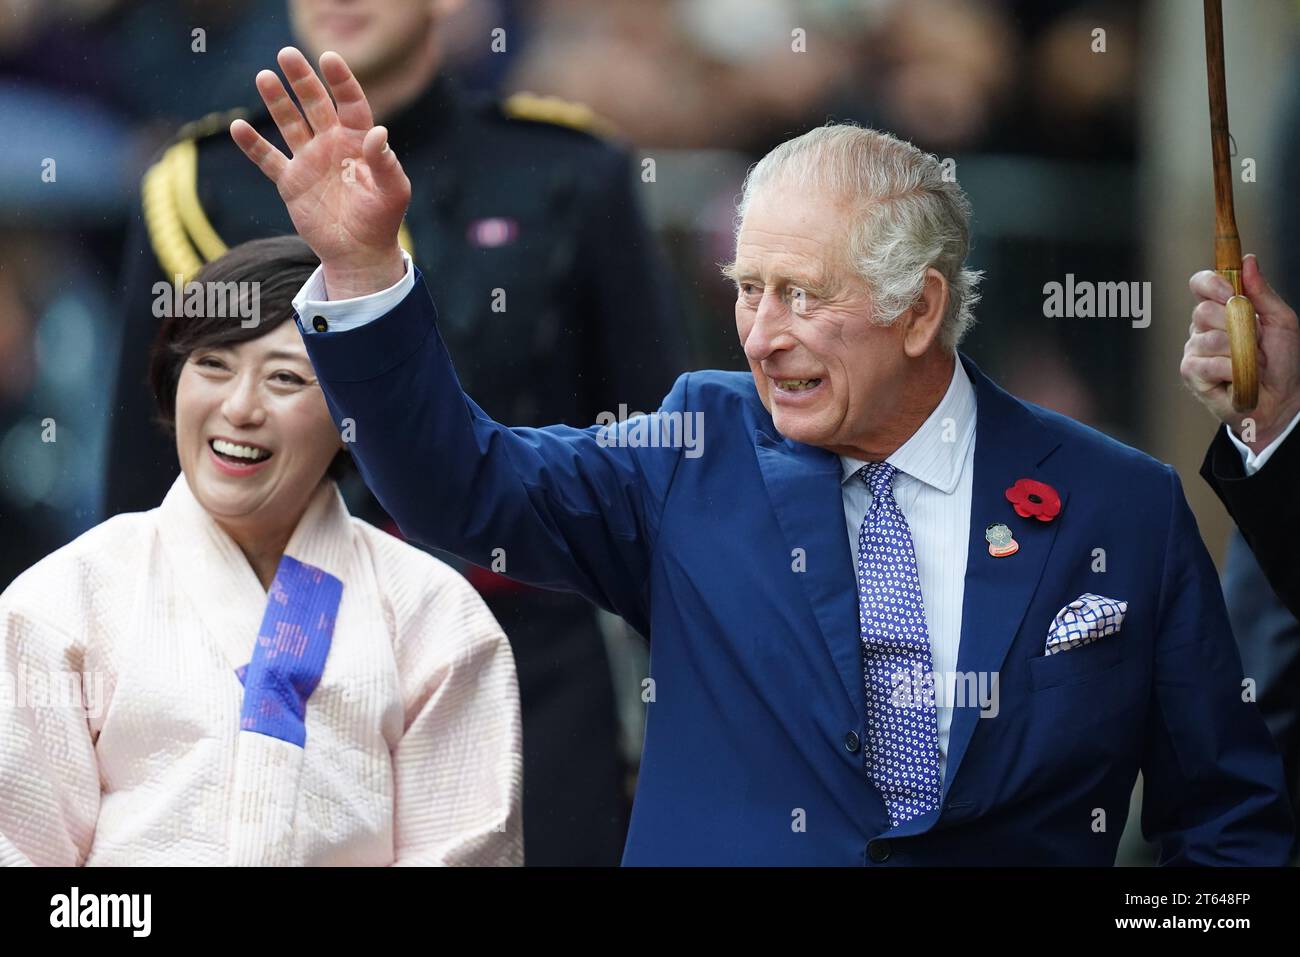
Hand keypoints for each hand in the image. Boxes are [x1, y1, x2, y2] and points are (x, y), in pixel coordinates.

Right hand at [230, 47, 409, 298]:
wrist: (359, 253)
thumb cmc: (382, 220)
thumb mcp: (393, 192)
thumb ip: (385, 162)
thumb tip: (378, 133)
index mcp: (359, 141)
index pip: (350, 103)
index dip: (341, 81)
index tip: (329, 58)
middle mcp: (332, 144)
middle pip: (315, 104)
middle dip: (302, 80)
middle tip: (286, 54)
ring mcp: (309, 161)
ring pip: (289, 123)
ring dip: (277, 101)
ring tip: (264, 77)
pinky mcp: (291, 182)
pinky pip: (268, 159)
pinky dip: (253, 145)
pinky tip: (238, 127)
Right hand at [1182, 254, 1299, 448]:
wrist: (1283, 398)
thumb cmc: (1282, 360)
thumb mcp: (1280, 320)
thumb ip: (1262, 292)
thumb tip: (1247, 261)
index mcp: (1220, 310)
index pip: (1200, 284)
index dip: (1210, 283)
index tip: (1230, 291)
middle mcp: (1202, 328)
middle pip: (1203, 311)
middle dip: (1234, 324)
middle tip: (1254, 340)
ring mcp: (1194, 350)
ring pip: (1209, 339)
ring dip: (1239, 352)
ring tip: (1250, 363)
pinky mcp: (1191, 373)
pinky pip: (1208, 363)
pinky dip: (1231, 369)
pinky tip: (1237, 377)